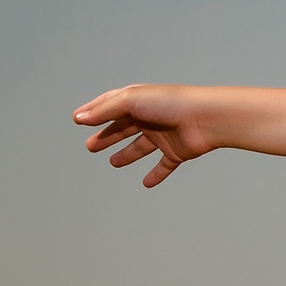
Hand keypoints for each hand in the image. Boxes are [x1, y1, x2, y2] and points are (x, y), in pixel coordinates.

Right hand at [73, 85, 217, 187]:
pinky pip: (165, 166)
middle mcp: (150, 117)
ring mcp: (164, 135)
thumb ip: (105, 110)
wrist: (207, 118)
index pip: (111, 105)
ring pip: (141, 147)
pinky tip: (146, 184)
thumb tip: (80, 118)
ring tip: (113, 163)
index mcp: (138, 101)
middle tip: (91, 147)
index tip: (78, 120)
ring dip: (127, 155)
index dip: (94, 112)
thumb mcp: (130, 101)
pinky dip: (156, 174)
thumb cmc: (170, 104)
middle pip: (124, 128)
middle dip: (107, 136)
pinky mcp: (178, 152)